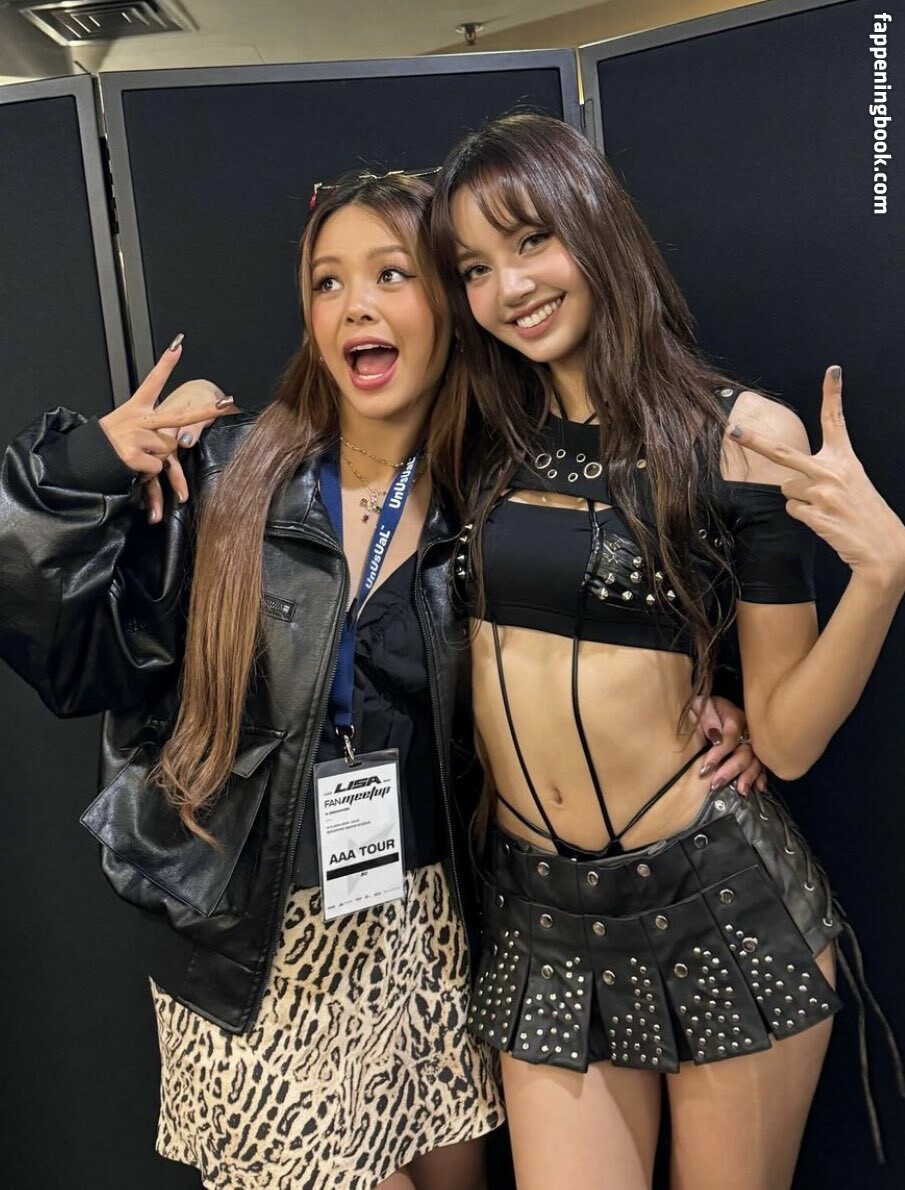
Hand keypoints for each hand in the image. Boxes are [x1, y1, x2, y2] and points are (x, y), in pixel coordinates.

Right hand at [98, 336, 234, 521]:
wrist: (81, 460)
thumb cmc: (105, 444)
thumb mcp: (123, 426)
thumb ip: (148, 428)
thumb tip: (172, 440)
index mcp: (135, 408)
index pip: (152, 382)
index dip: (165, 363)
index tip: (178, 344)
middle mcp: (138, 419)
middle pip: (179, 415)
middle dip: (205, 410)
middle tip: (226, 402)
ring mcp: (137, 436)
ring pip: (169, 449)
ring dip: (156, 458)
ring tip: (135, 456)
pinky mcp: (134, 455)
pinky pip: (157, 467)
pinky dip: (147, 472)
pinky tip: (131, 466)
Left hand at [691, 694, 766, 794]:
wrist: (709, 708)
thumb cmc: (703, 708)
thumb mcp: (700, 705)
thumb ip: (708, 717)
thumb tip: (716, 737)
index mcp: (734, 717)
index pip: (731, 737)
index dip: (719, 753)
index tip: (706, 767)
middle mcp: (747, 731)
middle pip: (745, 752)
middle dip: (732, 769)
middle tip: (716, 784)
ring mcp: (753, 742)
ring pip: (756, 761)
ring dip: (748, 777)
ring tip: (740, 791)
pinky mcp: (755, 752)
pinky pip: (762, 765)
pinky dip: (760, 777)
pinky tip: (759, 788)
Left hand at [728, 366, 904, 588]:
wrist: (883, 550)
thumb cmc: (864, 515)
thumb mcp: (852, 484)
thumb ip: (824, 473)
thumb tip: (789, 481)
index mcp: (845, 459)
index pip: (837, 420)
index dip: (833, 394)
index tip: (832, 370)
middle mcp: (833, 471)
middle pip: (782, 452)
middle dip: (752, 441)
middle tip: (730, 429)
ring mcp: (823, 492)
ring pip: (787, 489)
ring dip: (800, 500)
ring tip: (825, 509)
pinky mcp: (815, 514)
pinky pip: (792, 510)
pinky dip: (804, 517)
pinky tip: (824, 521)